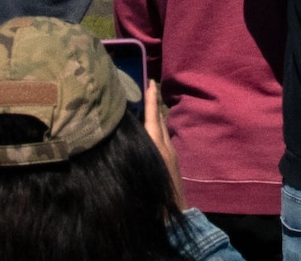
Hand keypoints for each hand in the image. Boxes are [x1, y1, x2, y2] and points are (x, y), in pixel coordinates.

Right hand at [144, 79, 185, 211]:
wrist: (178, 218)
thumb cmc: (157, 199)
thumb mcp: (145, 174)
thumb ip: (136, 155)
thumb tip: (122, 139)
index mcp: (158, 147)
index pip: (152, 118)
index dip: (151, 100)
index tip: (151, 82)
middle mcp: (166, 147)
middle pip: (158, 120)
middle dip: (153, 103)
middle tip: (146, 86)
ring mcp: (171, 155)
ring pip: (161, 129)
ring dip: (154, 116)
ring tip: (145, 104)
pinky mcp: (172, 162)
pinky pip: (163, 139)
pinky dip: (156, 129)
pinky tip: (150, 131)